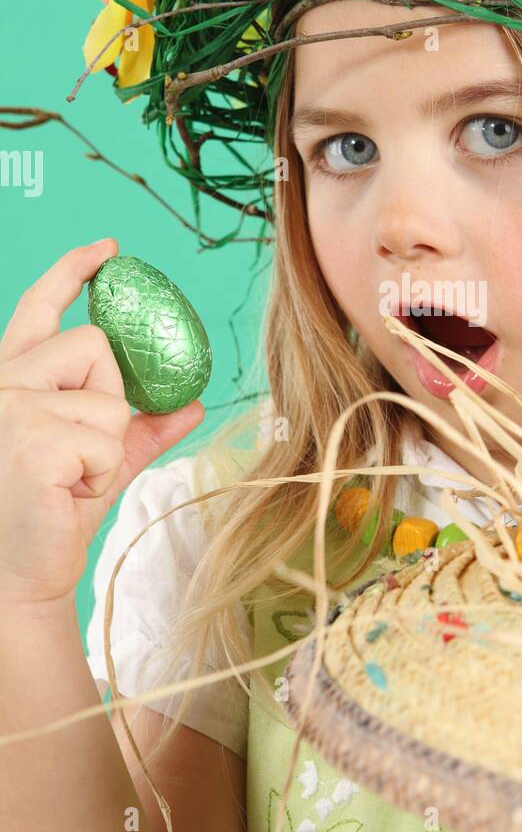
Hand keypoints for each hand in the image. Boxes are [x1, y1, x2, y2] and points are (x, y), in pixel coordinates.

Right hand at [0, 240, 204, 606]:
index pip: (40, 308)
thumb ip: (140, 426)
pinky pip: (110, 437)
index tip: (109, 252)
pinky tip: (66, 493)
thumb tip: (193, 403)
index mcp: (10, 379)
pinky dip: (104, 472)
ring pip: (109, 396)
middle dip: (108, 400)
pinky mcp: (27, 438)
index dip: (73, 272)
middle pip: (95, 347)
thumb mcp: (101, 461)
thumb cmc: (49, 517)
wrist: (18, 579)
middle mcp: (0, 384)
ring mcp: (7, 408)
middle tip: (79, 454)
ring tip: (69, 480)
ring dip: (107, 446)